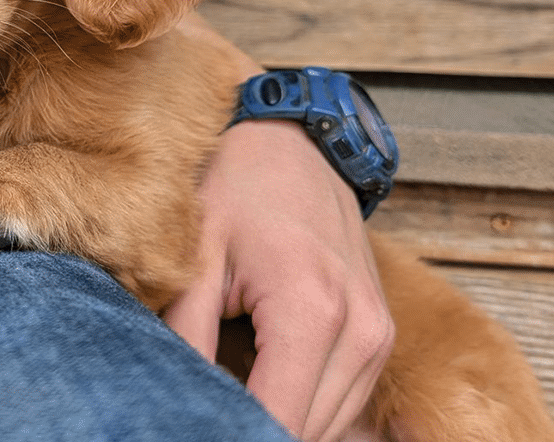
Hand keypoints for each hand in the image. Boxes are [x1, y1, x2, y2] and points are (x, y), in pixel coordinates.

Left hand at [164, 119, 394, 441]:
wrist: (295, 140)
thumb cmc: (238, 188)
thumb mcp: (196, 259)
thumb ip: (186, 339)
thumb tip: (174, 404)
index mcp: (310, 312)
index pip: (276, 421)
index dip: (229, 431)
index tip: (194, 421)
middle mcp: (360, 333)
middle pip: (305, 433)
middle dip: (250, 428)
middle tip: (202, 409)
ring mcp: (378, 337)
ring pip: (329, 428)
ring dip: (279, 422)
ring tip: (227, 396)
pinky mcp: (379, 337)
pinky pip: (344, 406)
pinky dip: (303, 409)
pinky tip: (260, 386)